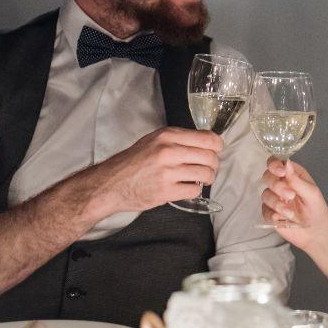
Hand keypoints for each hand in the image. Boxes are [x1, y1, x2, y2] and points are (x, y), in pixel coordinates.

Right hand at [79, 127, 222, 220]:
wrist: (111, 183)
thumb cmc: (133, 162)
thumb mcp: (154, 141)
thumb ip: (178, 139)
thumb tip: (207, 141)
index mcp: (167, 136)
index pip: (208, 138)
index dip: (217, 146)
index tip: (215, 151)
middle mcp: (168, 151)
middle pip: (210, 157)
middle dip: (213, 164)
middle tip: (207, 168)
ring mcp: (167, 172)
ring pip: (206, 174)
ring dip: (206, 178)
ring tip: (198, 179)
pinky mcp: (166, 191)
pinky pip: (195, 190)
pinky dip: (194, 190)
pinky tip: (185, 187)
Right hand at [261, 157, 327, 250]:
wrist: (315, 232)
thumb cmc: (316, 209)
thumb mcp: (311, 193)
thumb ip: (297, 180)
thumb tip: (286, 163)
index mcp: (292, 175)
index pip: (276, 163)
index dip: (274, 165)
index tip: (281, 172)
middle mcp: (281, 184)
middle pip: (267, 177)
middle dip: (277, 186)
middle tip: (290, 196)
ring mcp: (274, 198)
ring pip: (265, 194)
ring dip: (277, 203)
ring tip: (290, 213)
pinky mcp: (270, 212)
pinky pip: (264, 210)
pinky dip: (273, 214)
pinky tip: (283, 218)